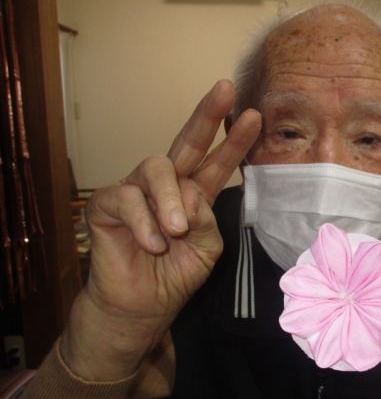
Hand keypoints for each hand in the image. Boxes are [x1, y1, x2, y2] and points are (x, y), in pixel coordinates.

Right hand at [61, 80, 261, 380]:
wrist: (141, 307)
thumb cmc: (174, 276)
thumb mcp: (205, 250)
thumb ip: (206, 221)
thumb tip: (193, 193)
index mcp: (195, 195)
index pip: (217, 163)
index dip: (234, 142)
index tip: (255, 116)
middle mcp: (167, 186)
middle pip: (187, 142)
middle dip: (206, 115)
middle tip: (225, 91)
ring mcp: (137, 190)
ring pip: (157, 168)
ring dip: (170, 200)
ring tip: (175, 232)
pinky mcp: (108, 204)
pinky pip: (129, 198)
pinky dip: (145, 224)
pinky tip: (152, 244)